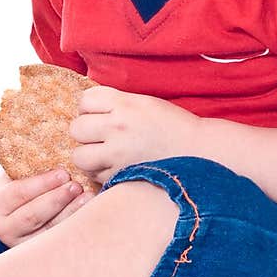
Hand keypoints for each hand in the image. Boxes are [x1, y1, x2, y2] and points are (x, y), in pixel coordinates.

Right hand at [0, 168, 96, 248]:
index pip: (19, 193)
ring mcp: (24, 243)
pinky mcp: (42, 251)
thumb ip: (26, 160)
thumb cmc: (23, 183)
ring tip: (87, 195)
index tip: (63, 172)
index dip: (42, 183)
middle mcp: (6, 228)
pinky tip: (89, 211)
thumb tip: (48, 132)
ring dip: (70, 211)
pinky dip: (76, 223)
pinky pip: (61, 239)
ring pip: (49, 229)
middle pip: (33, 214)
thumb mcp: (17, 173)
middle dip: (57, 198)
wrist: (19, 210)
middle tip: (75, 184)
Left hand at [68, 86, 198, 184]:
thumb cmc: (174, 126)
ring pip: (79, 156)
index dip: (89, 108)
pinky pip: (94, 175)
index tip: (99, 115)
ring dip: (87, 155)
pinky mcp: (122, 175)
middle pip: (76, 128)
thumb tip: (90, 108)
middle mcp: (118, 127)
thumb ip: (118, 104)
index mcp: (125, 104)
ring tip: (101, 155)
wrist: (200, 152)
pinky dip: (100, 173)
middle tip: (99, 136)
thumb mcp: (146, 103)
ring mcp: (118, 154)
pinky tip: (114, 168)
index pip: (85, 100)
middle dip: (85, 132)